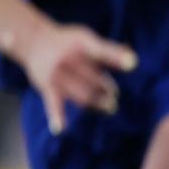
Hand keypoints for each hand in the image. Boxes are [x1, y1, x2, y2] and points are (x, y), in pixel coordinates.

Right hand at [18, 22, 137, 134]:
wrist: (34, 41)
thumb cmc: (68, 41)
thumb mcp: (86, 38)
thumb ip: (108, 51)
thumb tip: (133, 62)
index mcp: (80, 43)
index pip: (101, 51)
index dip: (117, 56)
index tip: (133, 62)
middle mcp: (67, 58)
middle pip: (93, 78)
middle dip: (106, 88)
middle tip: (113, 94)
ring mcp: (56, 73)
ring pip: (81, 94)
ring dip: (97, 102)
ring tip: (110, 106)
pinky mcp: (45, 86)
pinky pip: (52, 103)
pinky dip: (56, 117)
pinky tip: (60, 130)